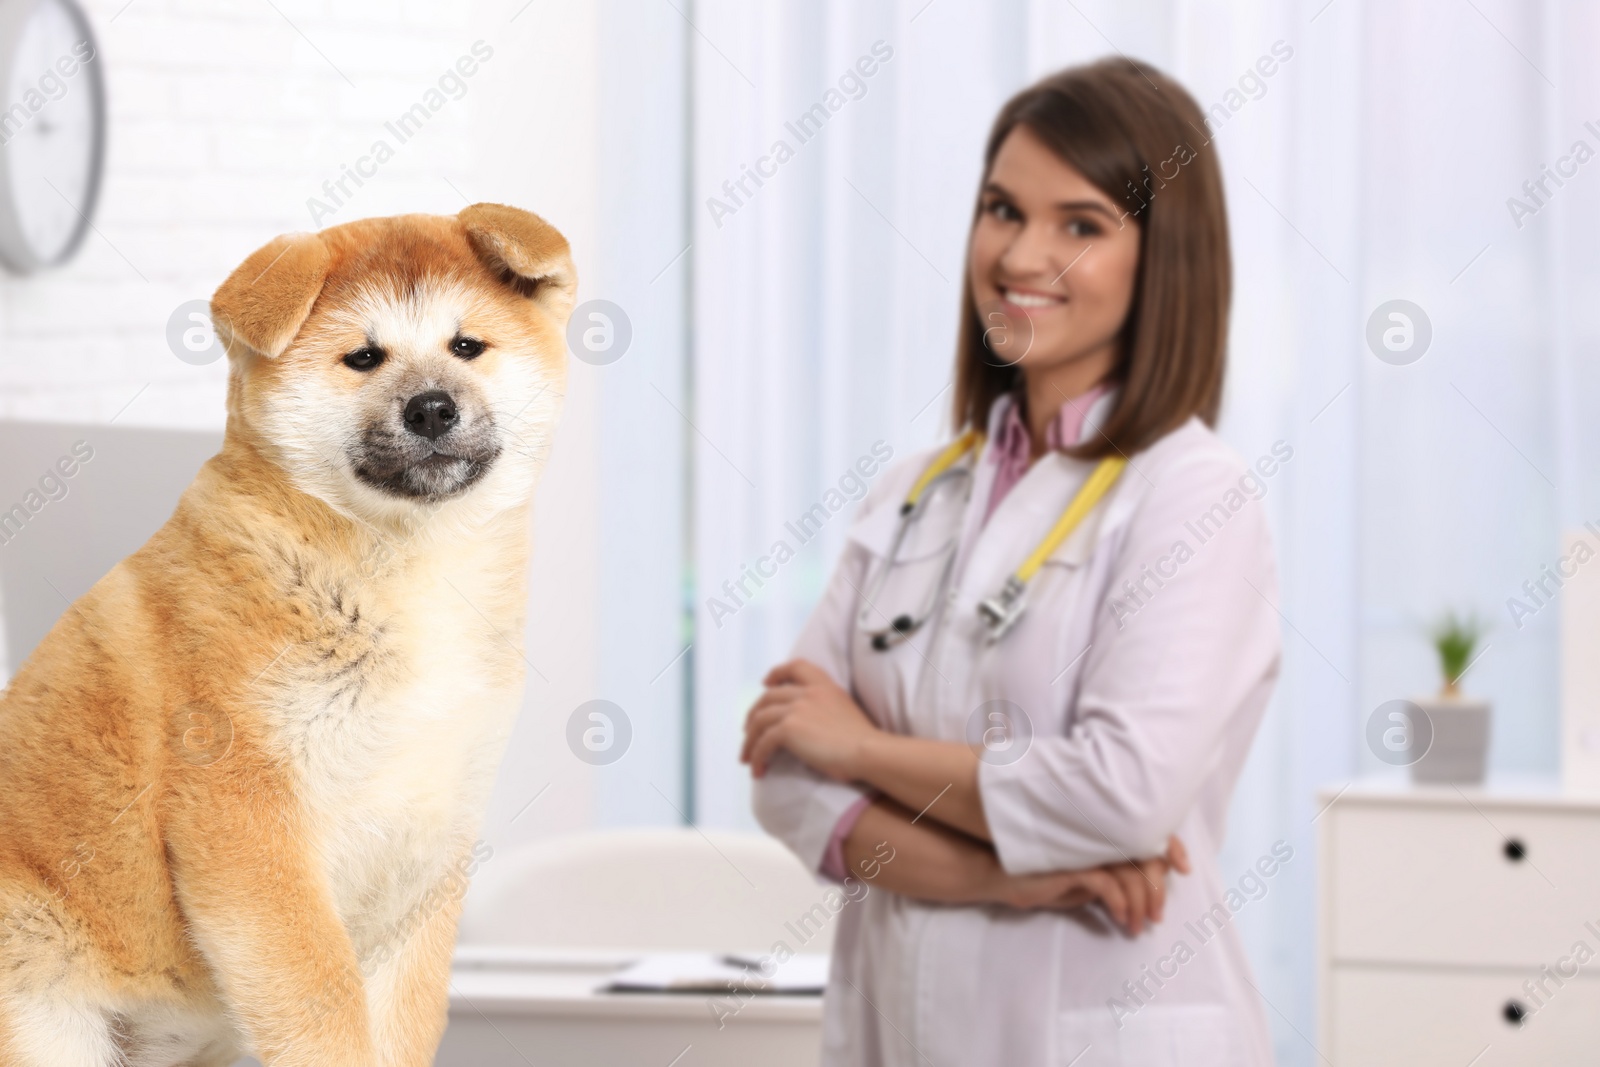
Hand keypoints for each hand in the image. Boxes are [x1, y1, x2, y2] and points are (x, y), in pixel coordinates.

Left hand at [740, 659, 879, 780]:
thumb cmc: (863, 741)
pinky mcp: (789, 729)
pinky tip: (758, 771)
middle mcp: (808, 693)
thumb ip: (827, 707)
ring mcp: (797, 709)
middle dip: (753, 714)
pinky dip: (757, 757)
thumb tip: (809, 723)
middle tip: (748, 732)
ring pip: (759, 721)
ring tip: (747, 759)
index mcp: (825, 686)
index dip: (777, 673)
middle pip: (768, 697)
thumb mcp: (846, 711)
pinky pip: (763, 743)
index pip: (796, 666)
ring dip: (750, 741)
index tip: (766, 683)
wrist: (868, 752)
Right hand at [987, 835, 1190, 934]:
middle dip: (1156, 890)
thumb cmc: (1045, 876)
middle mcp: (1097, 834)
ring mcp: (1084, 846)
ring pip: (1129, 873)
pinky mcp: (1070, 862)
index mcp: (1104, 832)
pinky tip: (1120, 918)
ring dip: (1139, 905)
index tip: (1184, 869)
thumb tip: (1147, 882)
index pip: (1145, 833)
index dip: (1171, 846)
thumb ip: (1113, 874)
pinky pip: (1107, 883)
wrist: (1002, 875)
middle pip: (1144, 855)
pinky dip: (1119, 903)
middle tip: (1156, 918)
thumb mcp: (1085, 877)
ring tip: (1136, 927)